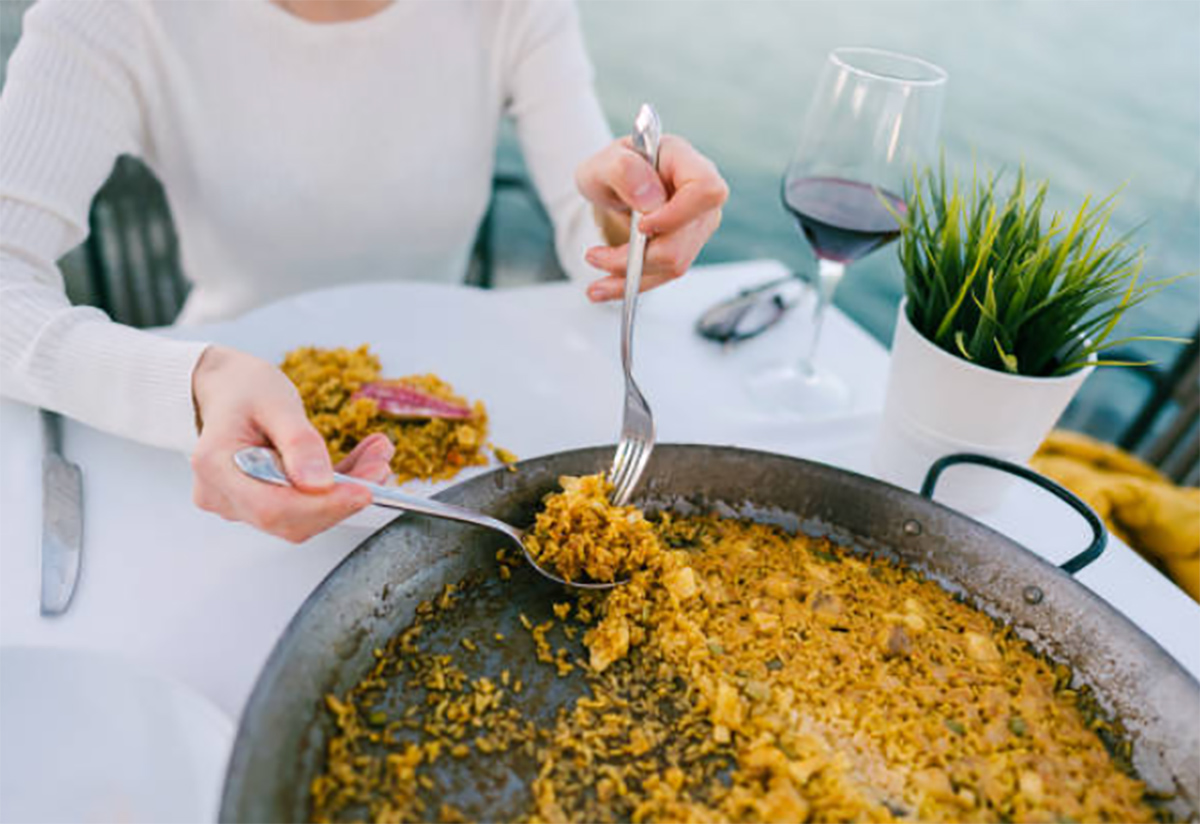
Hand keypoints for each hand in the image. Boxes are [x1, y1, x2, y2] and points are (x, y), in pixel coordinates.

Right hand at [189, 346, 394, 542]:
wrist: (229, 389)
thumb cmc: (244, 389)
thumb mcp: (275, 400)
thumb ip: (298, 441)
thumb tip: (319, 483)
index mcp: (215, 466)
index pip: (272, 507)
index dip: (323, 506)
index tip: (365, 490)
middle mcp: (222, 494)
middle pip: (290, 518)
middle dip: (343, 498)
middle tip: (380, 465)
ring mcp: (239, 504)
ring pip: (302, 516)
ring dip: (345, 492)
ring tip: (376, 458)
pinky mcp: (259, 504)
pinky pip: (303, 507)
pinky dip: (336, 490)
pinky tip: (361, 464)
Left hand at [576, 135, 727, 300]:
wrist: (613, 184)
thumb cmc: (613, 168)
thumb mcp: (603, 162)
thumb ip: (622, 170)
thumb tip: (649, 200)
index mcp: (686, 162)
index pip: (705, 190)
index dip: (679, 214)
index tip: (642, 226)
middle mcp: (699, 196)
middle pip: (686, 238)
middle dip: (641, 256)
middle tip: (595, 256)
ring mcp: (695, 225)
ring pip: (675, 263)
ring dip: (631, 275)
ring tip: (594, 274)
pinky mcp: (683, 248)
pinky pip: (662, 274)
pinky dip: (631, 284)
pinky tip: (603, 288)